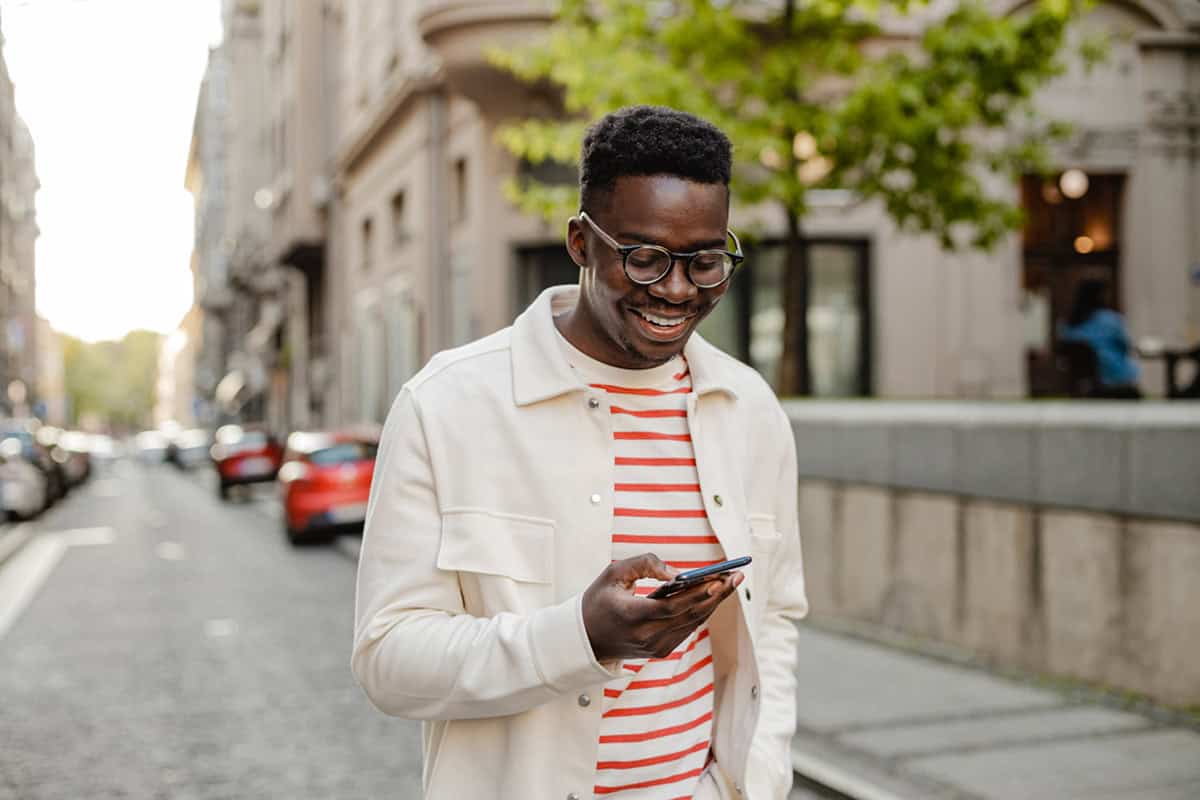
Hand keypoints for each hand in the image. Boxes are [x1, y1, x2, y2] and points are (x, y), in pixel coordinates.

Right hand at [582, 553, 743, 662]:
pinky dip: (702, 611)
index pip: (673, 607)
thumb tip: (679, 572)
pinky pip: (687, 628)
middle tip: (736, 575)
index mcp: (632, 617)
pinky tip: (714, 595)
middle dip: (716, 594)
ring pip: (693, 623)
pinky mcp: (661, 651)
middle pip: (690, 615)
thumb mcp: (614, 573)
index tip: (719, 578)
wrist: (586, 638)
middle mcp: (647, 636)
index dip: (698, 593)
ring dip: (714, 602)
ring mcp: (655, 647)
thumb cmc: (599, 600)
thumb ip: (645, 565)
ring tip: (731, 581)